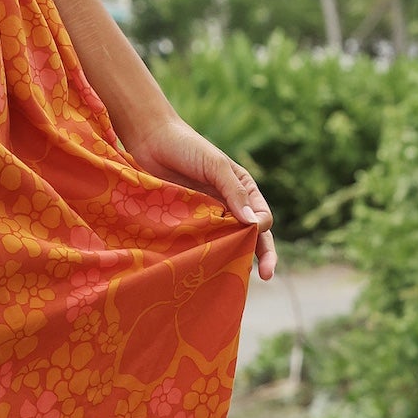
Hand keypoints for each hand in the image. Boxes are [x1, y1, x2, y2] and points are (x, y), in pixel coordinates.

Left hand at [121, 114, 275, 282]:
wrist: (150, 141)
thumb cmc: (187, 147)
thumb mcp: (215, 165)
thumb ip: (234, 192)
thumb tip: (254, 224)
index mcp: (243, 191)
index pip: (262, 217)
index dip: (262, 229)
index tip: (253, 232)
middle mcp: (229, 207)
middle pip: (252, 237)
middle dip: (263, 256)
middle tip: (267, 276)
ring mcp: (208, 217)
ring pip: (227, 244)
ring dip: (234, 259)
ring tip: (236, 276)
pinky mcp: (187, 224)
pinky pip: (201, 243)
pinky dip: (207, 255)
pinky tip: (206, 269)